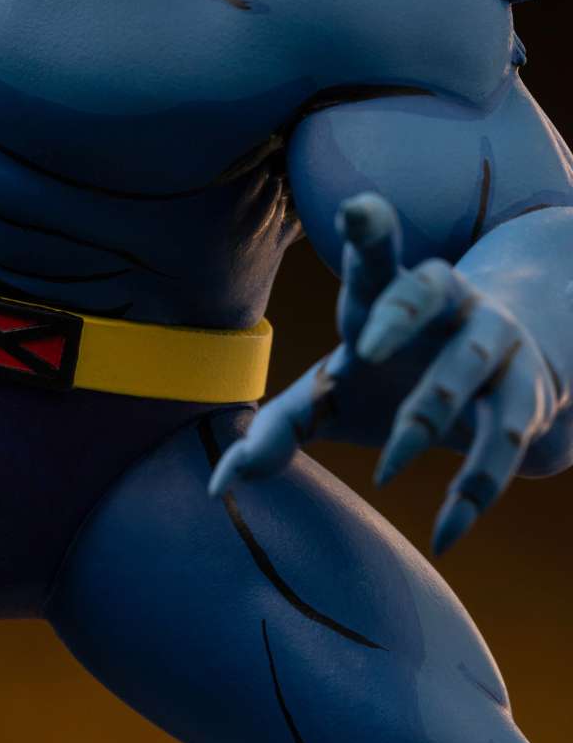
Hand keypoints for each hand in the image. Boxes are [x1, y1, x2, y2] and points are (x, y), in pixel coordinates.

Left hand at [209, 193, 559, 552]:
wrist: (493, 379)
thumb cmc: (388, 377)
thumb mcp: (330, 395)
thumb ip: (279, 429)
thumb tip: (217, 486)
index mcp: (385, 297)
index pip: (376, 260)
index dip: (369, 233)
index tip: (354, 208)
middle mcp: (445, 304)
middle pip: (424, 293)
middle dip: (396, 315)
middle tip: (363, 347)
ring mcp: (492, 341)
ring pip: (464, 367)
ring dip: (424, 417)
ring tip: (384, 470)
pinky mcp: (526, 392)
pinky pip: (503, 440)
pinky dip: (473, 490)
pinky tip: (443, 534)